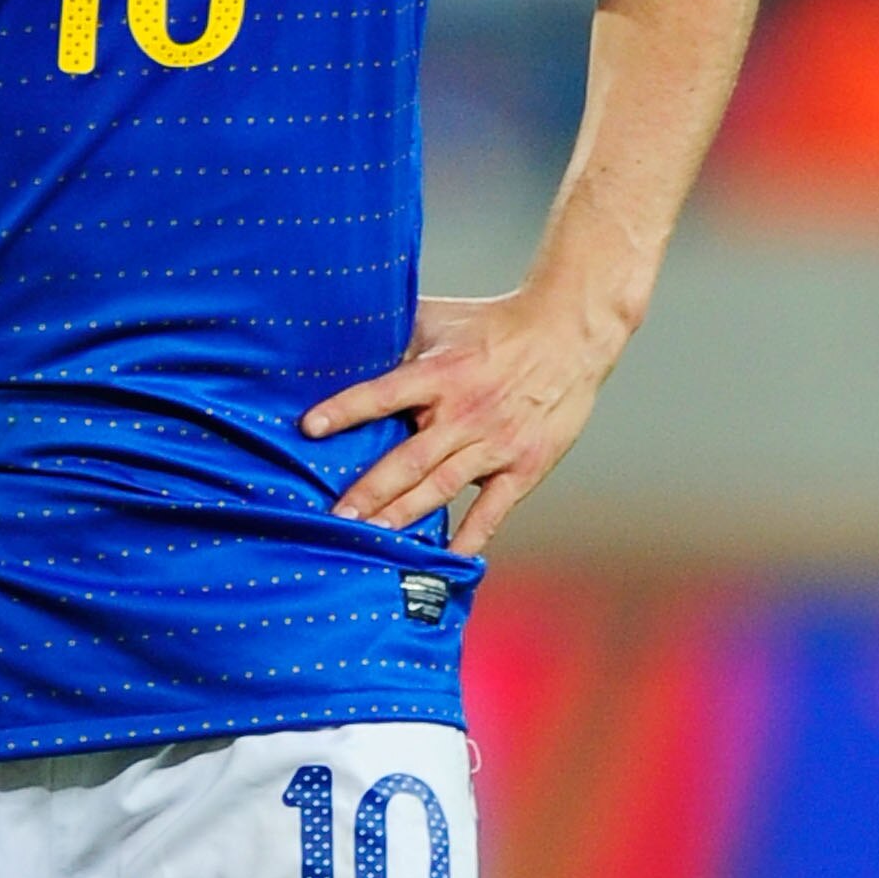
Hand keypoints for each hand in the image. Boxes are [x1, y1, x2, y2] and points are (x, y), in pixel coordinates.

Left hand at [303, 287, 628, 552]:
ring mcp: (495, 442)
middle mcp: (465, 411)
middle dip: (370, 490)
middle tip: (337, 515)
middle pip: (409, 458)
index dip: (346, 410)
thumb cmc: (494, 325)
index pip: (384, 393)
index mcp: (441, 373)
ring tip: (372, 537)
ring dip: (405, 514)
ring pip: (442, 486)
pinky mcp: (524, 465)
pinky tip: (446, 558)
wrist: (568, 333)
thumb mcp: (440, 319)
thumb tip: (343, 340)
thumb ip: (396, 336)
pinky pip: (493, 509)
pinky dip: (470, 536)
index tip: (310, 428)